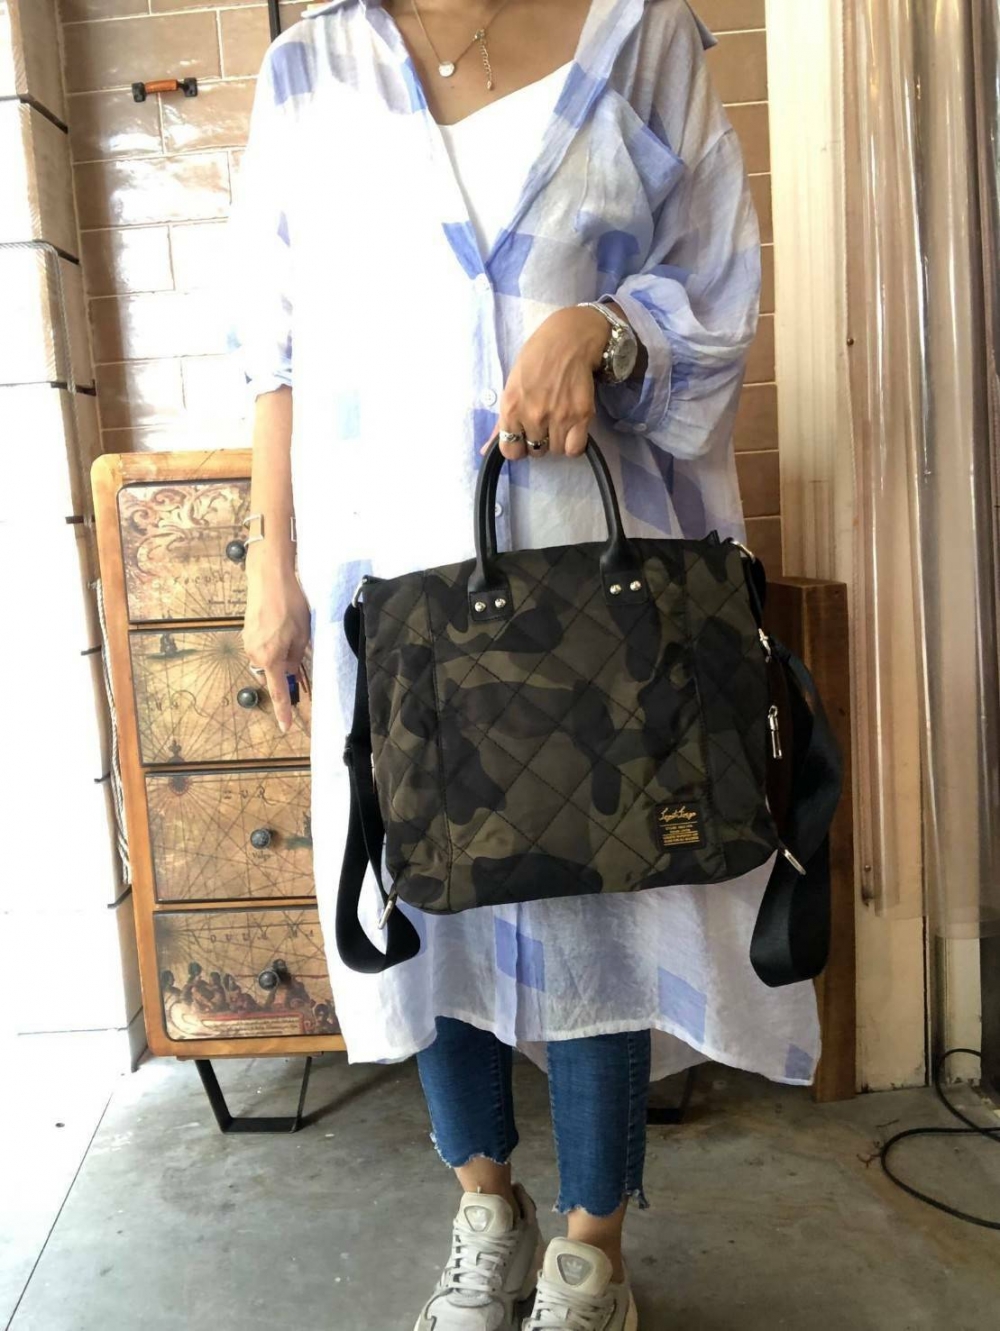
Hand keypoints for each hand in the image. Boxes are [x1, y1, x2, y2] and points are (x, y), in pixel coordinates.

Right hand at [241, 560, 310, 734]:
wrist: (268, 579)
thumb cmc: (290, 605)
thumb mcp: (302, 634)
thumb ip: (296, 657)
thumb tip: (291, 671)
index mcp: (271, 658)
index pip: (279, 691)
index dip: (283, 710)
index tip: (285, 726)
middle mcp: (255, 654)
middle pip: (272, 673)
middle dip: (285, 668)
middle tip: (297, 646)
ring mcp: (248, 643)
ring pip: (267, 660)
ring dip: (279, 653)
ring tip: (289, 629)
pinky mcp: (246, 633)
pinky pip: (262, 648)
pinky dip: (272, 644)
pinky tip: (279, 625)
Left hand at [481, 305, 609, 460]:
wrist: (568, 339)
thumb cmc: (536, 358)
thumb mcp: (511, 386)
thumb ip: (501, 422)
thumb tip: (484, 450)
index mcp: (511, 408)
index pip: (510, 450)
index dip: (517, 446)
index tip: (523, 436)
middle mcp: (533, 416)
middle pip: (535, 451)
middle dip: (538, 440)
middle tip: (544, 420)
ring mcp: (559, 417)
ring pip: (556, 451)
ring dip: (557, 440)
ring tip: (559, 421)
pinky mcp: (581, 416)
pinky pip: (575, 448)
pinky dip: (574, 443)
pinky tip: (572, 428)